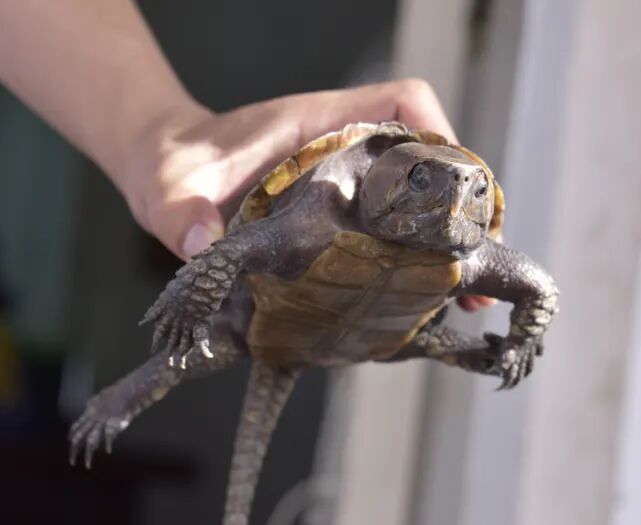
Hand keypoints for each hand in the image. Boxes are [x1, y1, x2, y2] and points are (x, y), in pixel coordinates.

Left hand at [112, 79, 494, 309]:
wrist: (164, 169)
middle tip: (476, 269)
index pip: (402, 103)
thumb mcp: (168, 189)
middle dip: (463, 208)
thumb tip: (201, 244)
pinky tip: (421, 305)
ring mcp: (346, 183)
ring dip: (448, 243)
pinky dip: (415, 260)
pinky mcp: (339, 217)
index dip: (438, 136)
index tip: (450, 194)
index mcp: (318, 125)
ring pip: (419, 200)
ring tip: (468, 298)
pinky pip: (393, 228)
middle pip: (430, 159)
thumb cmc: (172, 166)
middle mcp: (343, 149)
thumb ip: (180, 212)